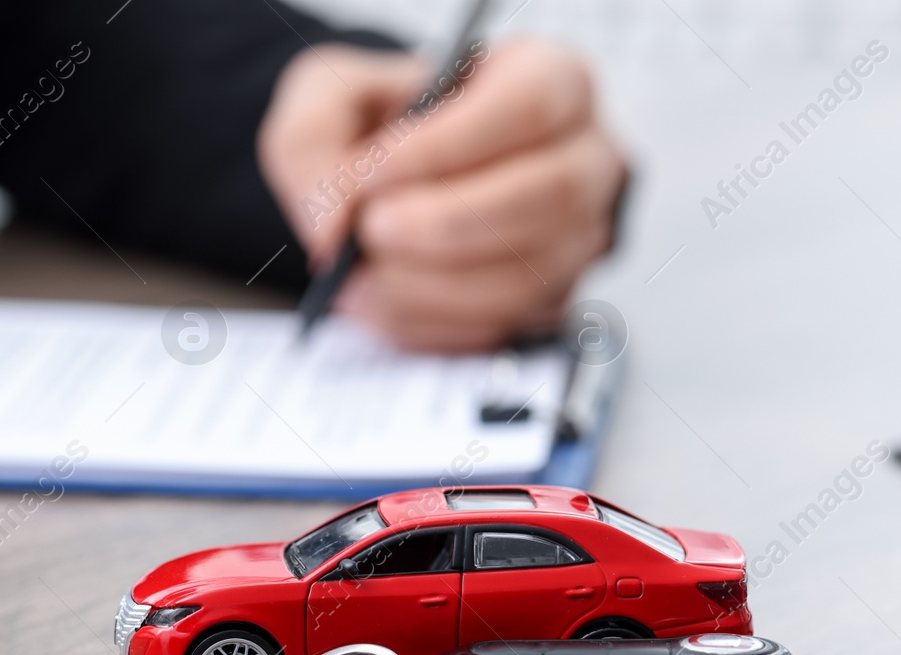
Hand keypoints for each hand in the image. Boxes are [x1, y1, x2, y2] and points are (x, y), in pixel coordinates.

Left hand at [259, 39, 626, 350]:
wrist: (399, 178)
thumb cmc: (386, 123)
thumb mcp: (332, 96)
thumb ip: (315, 142)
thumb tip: (333, 226)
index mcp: (552, 80)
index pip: (529, 107)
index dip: (448, 147)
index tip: (376, 172)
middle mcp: (584, 161)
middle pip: (549, 196)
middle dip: (446, 225)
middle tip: (370, 230)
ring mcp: (574, 241)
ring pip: (526, 277)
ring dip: (428, 286)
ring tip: (355, 275)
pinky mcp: (547, 304)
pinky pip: (498, 328)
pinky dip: (425, 324)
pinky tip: (374, 301)